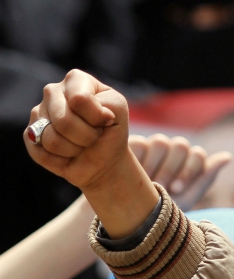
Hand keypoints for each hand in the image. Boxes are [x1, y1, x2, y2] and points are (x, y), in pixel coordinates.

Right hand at [24, 69, 128, 190]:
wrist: (105, 160)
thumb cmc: (111, 133)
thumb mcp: (120, 114)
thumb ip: (112, 105)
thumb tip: (94, 114)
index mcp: (76, 80)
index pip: (80, 99)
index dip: (96, 118)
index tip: (106, 121)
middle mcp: (52, 91)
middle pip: (64, 120)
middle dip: (86, 137)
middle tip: (94, 136)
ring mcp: (38, 112)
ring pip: (52, 139)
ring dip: (74, 149)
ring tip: (81, 145)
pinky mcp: (30, 135)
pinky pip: (42, 154)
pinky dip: (62, 160)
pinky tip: (68, 154)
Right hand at [129, 135, 230, 211]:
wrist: (137, 215)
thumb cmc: (166, 207)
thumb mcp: (188, 197)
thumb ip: (207, 176)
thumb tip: (229, 156)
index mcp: (190, 160)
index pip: (197, 154)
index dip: (188, 172)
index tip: (175, 190)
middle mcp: (174, 149)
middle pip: (180, 145)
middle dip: (171, 169)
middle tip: (161, 187)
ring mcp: (154, 145)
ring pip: (160, 142)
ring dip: (155, 165)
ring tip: (147, 183)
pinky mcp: (134, 144)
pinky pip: (140, 143)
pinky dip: (139, 159)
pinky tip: (132, 175)